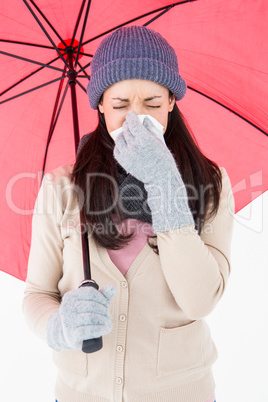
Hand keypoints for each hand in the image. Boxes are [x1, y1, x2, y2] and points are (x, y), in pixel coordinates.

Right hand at [46, 284, 115, 349]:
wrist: (66, 334)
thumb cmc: (82, 316)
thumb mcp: (91, 303)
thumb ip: (103, 295)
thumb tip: (112, 288)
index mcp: (70, 296)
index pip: (90, 292)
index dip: (102, 298)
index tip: (106, 304)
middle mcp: (66, 308)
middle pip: (92, 305)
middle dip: (104, 310)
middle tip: (108, 316)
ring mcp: (67, 322)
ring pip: (91, 317)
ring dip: (104, 320)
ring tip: (108, 322)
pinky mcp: (71, 335)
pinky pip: (88, 330)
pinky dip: (100, 329)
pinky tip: (106, 328)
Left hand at [114, 111, 193, 232]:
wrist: (160, 177)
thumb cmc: (163, 158)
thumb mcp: (159, 141)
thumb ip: (149, 128)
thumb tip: (143, 119)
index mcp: (144, 138)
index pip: (132, 122)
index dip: (131, 117)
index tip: (132, 115)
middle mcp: (134, 146)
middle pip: (126, 129)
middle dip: (128, 124)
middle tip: (130, 123)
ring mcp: (128, 155)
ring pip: (119, 138)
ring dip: (123, 134)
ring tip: (128, 134)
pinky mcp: (124, 162)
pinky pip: (117, 149)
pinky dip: (120, 145)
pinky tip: (125, 144)